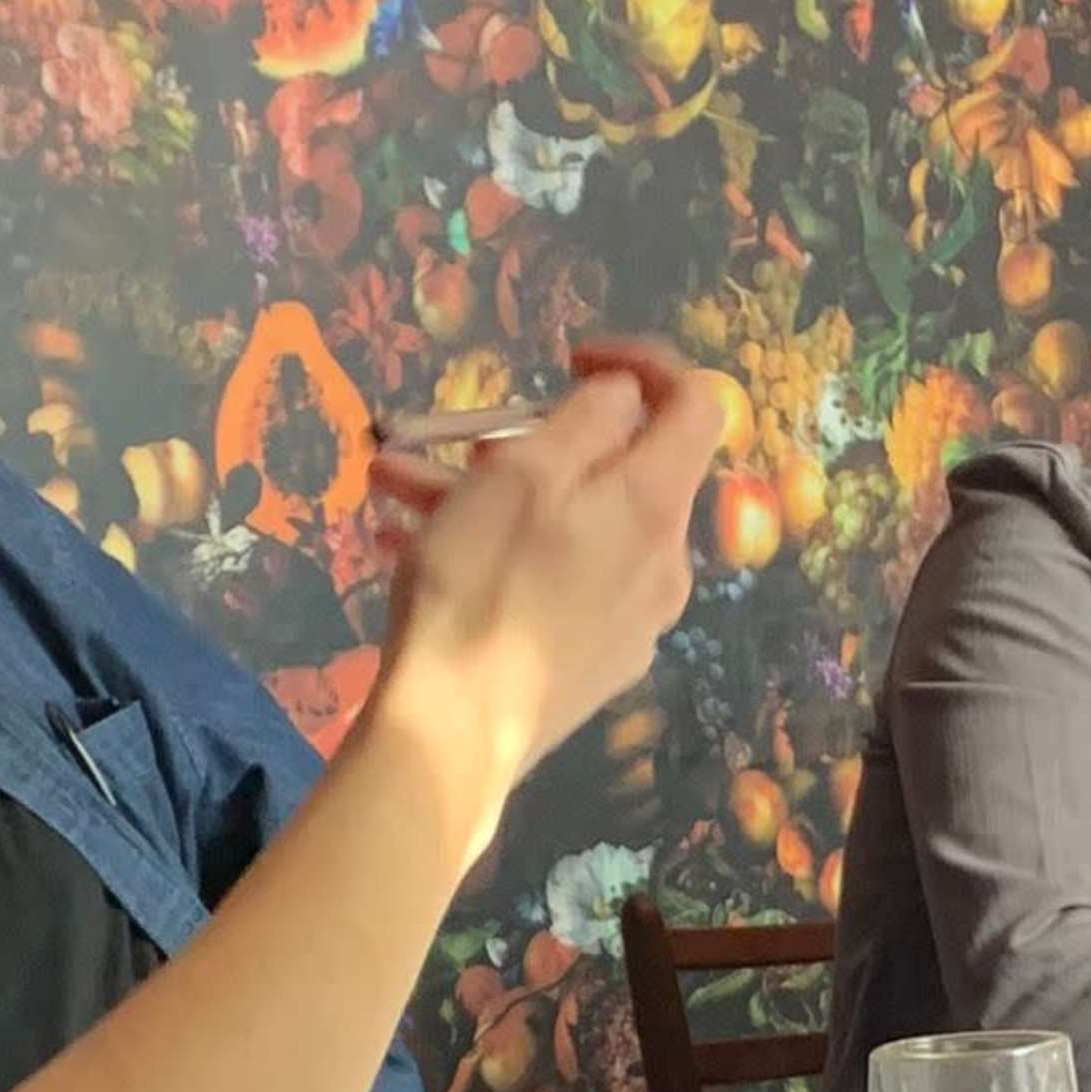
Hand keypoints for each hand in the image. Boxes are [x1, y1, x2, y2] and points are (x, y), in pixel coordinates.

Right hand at [358, 340, 727, 821]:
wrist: (452, 734)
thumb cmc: (480, 583)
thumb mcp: (523, 471)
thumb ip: (586, 418)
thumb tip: (625, 395)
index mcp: (655, 504)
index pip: (696, 404)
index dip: (644, 363)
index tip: (570, 357)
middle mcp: (663, 562)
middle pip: (617, 470)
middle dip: (527, 439)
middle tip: (452, 438)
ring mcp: (630, 621)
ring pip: (569, 527)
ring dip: (488, 494)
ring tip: (395, 487)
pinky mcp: (590, 666)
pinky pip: (555, 581)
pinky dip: (500, 552)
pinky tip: (412, 552)